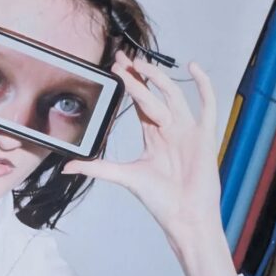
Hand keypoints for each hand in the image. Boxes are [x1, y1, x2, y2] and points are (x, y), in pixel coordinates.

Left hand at [63, 52, 235, 275]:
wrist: (183, 216)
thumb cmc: (160, 200)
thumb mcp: (124, 176)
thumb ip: (97, 167)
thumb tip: (68, 166)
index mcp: (153, 135)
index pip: (140, 101)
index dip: (129, 83)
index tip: (116, 66)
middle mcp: (170, 129)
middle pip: (154, 93)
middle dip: (139, 76)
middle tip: (123, 59)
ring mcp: (188, 131)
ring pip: (174, 95)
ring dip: (159, 78)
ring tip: (142, 65)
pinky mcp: (204, 136)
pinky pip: (208, 105)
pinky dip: (204, 86)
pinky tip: (195, 67)